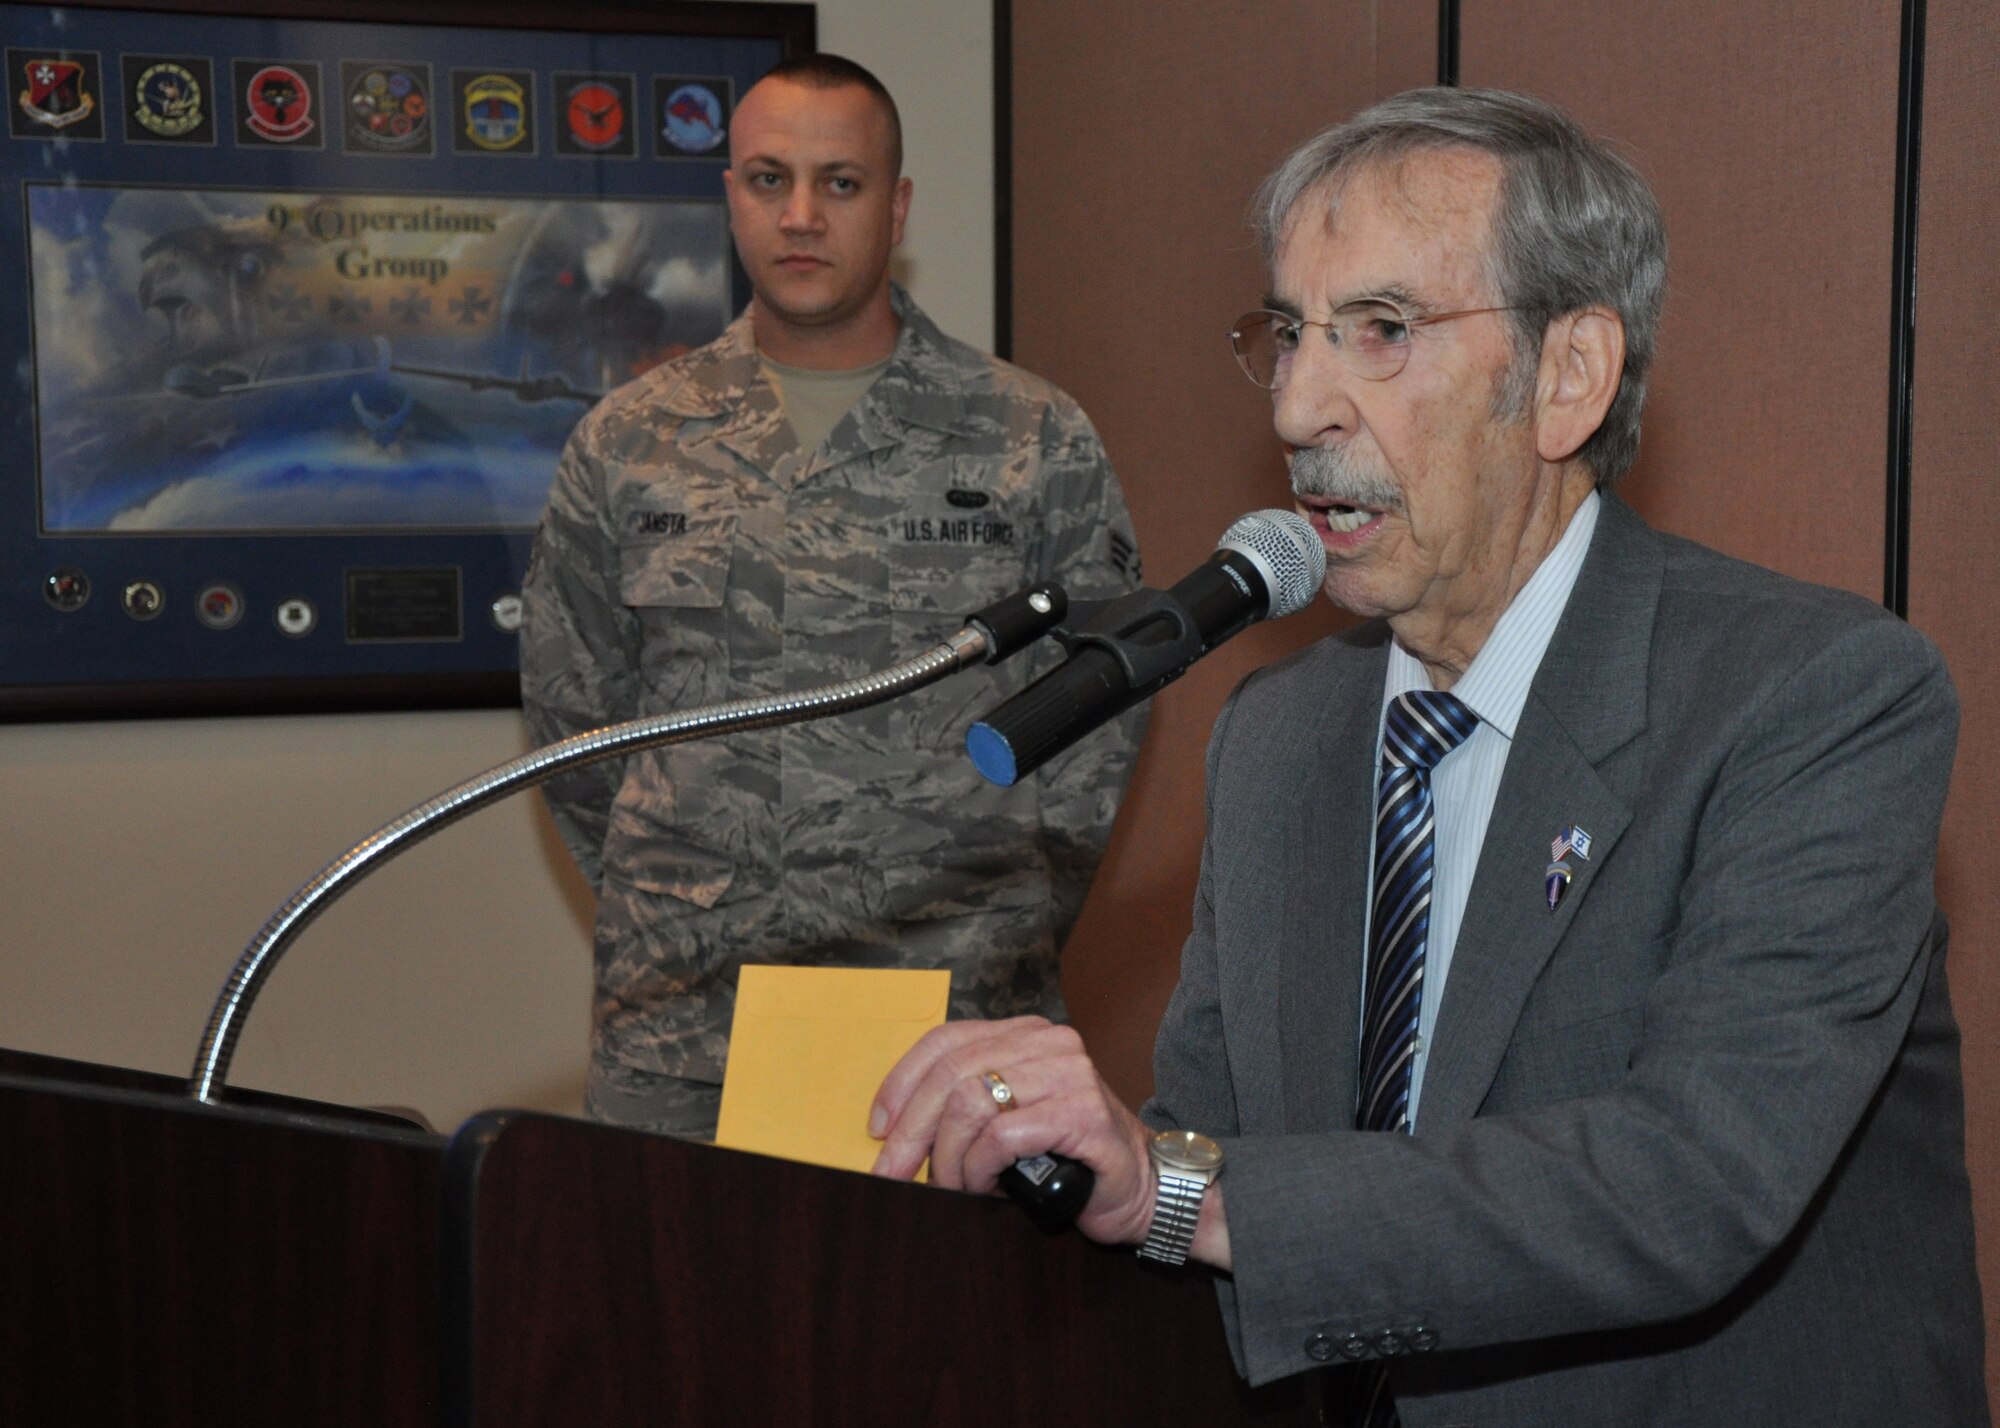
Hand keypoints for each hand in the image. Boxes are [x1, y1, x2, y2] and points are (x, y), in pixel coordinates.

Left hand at [869, 1016, 1156, 1246]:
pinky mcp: (1082, 1112)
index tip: (878, 1127)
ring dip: (948, 1155)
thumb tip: (896, 1131)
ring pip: (972, 1102)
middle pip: (952, 1072)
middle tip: (892, 1172)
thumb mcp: (1010, 1120)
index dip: (903, 1082)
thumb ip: (968, 1107)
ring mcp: (1069, 1073)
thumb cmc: (1070, 1158)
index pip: (946, 1040)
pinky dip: (979, 1167)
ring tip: (952, 1186)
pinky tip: (982, 1186)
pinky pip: (1004, 1135)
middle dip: (911, 1129)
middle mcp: (1047, 1043)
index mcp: (1025, 1035)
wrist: (1144, 1188)